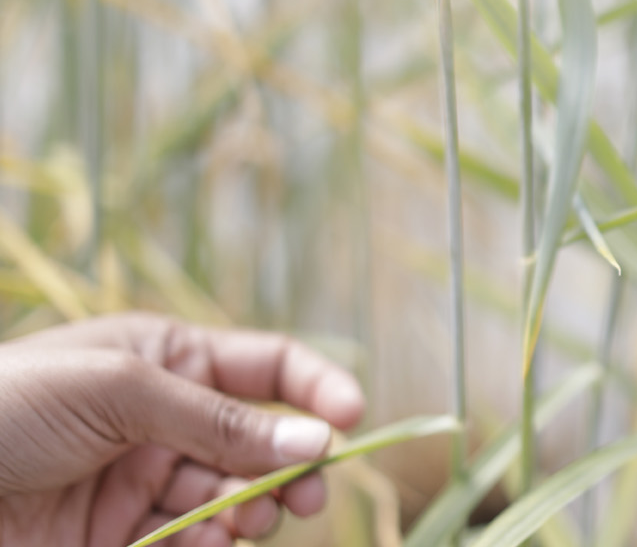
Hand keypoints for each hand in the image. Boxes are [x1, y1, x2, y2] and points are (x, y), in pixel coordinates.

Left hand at [0, 313, 364, 545]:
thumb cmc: (5, 407)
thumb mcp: (119, 390)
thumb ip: (219, 420)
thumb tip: (317, 439)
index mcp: (165, 358)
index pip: (267, 366)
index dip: (316, 389)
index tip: (353, 421)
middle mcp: (163, 418)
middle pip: (263, 440)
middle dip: (294, 465)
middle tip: (307, 496)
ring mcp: (144, 481)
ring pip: (235, 498)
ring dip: (254, 513)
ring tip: (249, 526)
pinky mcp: (123, 540)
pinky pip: (195, 543)